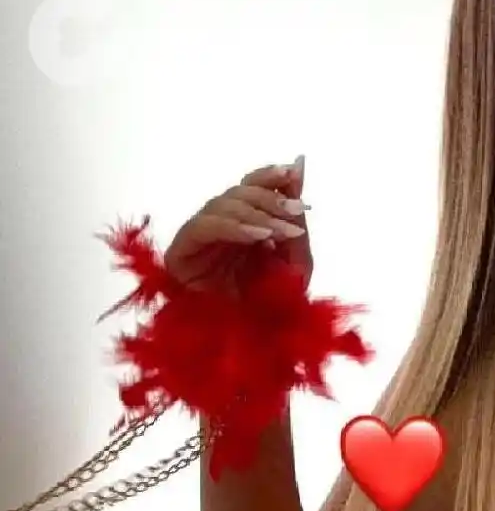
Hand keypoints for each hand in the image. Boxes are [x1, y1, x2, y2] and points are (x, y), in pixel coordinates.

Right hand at [164, 156, 312, 294]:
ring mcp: (197, 240)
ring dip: (256, 214)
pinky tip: (258, 237)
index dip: (269, 176)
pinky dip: (233, 227)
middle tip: (298, 211)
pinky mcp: (179, 255)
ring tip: (281, 232)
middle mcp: (218, 229)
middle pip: (236, 192)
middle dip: (270, 198)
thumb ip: (294, 214)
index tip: (293, 173)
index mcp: (243, 227)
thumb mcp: (295, 258)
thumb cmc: (273, 307)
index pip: (251, 187)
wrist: (254, 348)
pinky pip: (204, 227)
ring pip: (220, 205)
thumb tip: (299, 162)